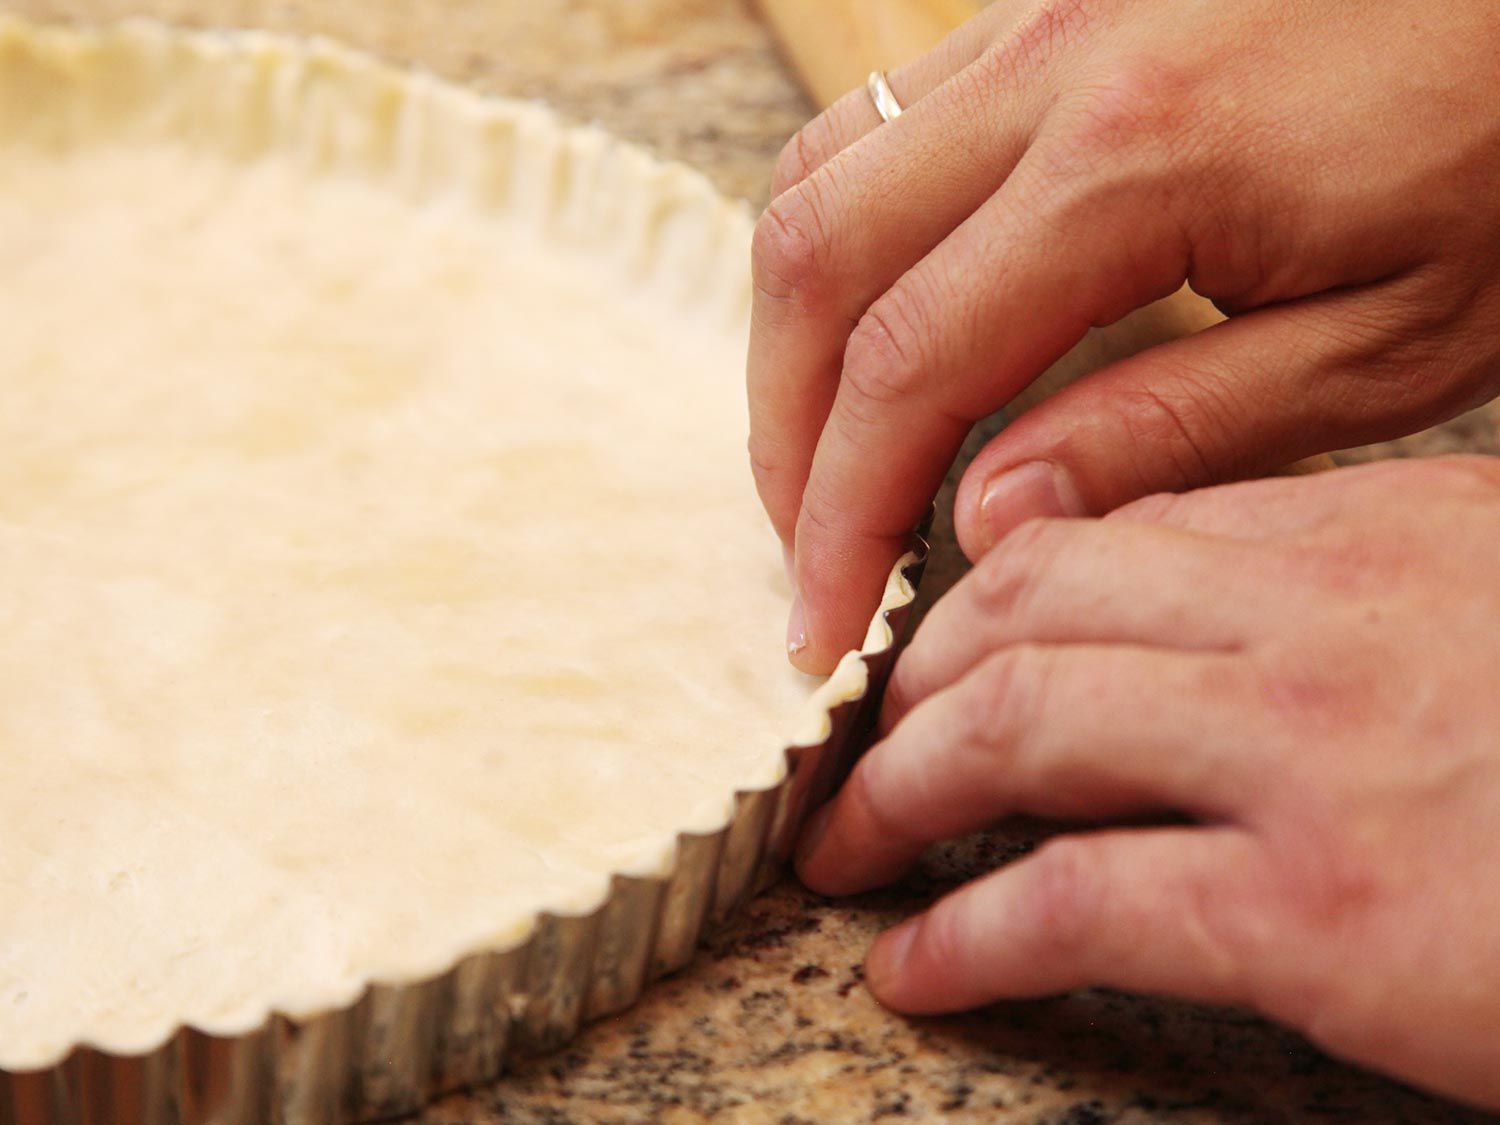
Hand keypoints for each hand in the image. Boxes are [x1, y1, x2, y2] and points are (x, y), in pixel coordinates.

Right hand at [748, 0, 1499, 673]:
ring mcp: (1036, 19)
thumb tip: (992, 512)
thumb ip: (1169, 430)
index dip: (841, 511)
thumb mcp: (1385, 339)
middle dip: (783, 432)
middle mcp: (1051, 69)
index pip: (908, 366)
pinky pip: (878, 121)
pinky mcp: (1046, 7)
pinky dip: (843, 239)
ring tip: (821, 449)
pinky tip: (879, 317)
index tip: (826, 619)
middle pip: (816, 261)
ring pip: (819, 176)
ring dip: (794, 330)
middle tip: (809, 548)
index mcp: (1134, 165)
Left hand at [794, 456, 1499, 1108]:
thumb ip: (1356, 579)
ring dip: (897, 793)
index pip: (1109, 536)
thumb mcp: (1486, 597)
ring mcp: (1306, 757)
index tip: (933, 650)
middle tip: (859, 743)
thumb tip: (1208, 604)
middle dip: (909, 681)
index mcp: (1370, 535)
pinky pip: (1071, 901)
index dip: (986, 595)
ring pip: (1013, 728)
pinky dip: (967, 935)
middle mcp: (1316, 619)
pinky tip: (916, 967)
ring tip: (844, 845)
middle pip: (1026, 610)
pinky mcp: (1317, 912)